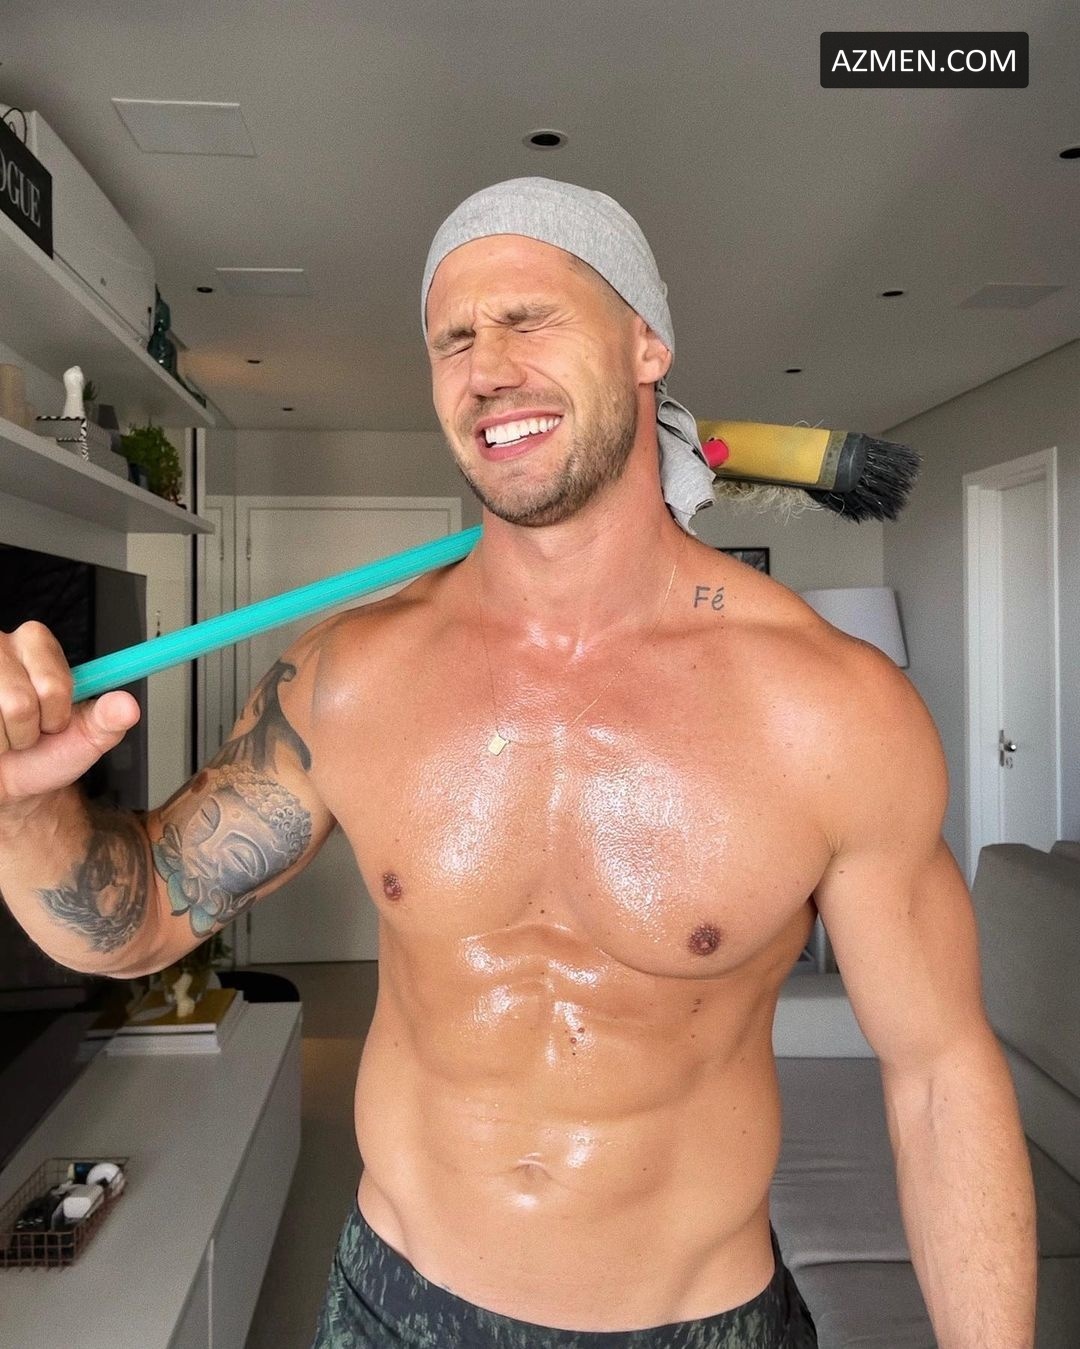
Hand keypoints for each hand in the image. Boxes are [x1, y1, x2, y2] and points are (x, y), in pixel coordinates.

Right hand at [0, 621, 139, 809]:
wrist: (9, 776)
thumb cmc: (44, 751)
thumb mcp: (86, 737)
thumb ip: (108, 720)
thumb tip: (127, 706)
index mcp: (36, 644)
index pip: (53, 684)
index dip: (56, 713)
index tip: (55, 721)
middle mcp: (0, 647)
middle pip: (19, 703)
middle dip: (29, 730)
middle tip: (28, 731)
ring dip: (5, 740)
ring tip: (7, 736)